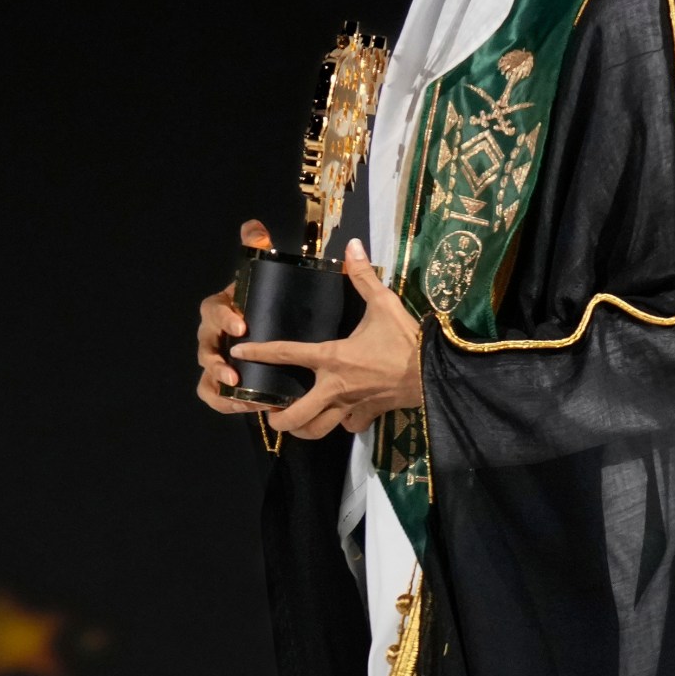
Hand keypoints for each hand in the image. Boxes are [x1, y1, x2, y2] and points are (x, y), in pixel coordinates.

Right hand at [195, 220, 276, 413]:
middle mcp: (214, 336)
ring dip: (219, 388)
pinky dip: (227, 405)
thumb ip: (258, 248)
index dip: (224, 317)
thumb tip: (252, 227)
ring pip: (206, 377)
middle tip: (234, 374)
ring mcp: (217, 361)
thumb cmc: (267, 300)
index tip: (242, 324)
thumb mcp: (266, 274)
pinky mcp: (224, 383)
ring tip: (240, 396)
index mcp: (222, 308)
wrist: (278, 327)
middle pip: (205, 348)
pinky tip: (251, 407)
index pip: (213, 309)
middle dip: (216, 363)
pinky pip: (214, 397)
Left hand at [229, 238, 422, 439]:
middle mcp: (334, 387)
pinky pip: (348, 426)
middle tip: (269, 410)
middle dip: (276, 417)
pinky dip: (342, 423)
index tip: (238, 351)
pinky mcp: (368, 415)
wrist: (436, 372)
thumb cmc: (406, 338)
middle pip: (295, 415)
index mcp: (331, 357)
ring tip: (295, 422)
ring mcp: (351, 406)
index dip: (258, 352)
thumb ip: (363, 276)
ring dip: (303, 429)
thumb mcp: (384, 303)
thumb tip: (353, 245)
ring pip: (317, 430)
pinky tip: (341, 415)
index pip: (286, 353)